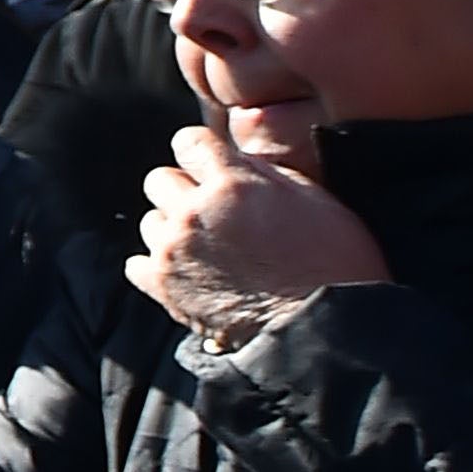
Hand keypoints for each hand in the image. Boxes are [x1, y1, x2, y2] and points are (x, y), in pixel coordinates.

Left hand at [130, 112, 389, 345]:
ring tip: (210, 252)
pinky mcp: (165, 287)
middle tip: (214, 214)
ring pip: (151, 223)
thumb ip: (261, 171)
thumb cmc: (335, 261)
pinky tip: (188, 274)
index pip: (187, 142)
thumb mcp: (312, 197)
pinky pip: (137, 265)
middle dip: (184, 192)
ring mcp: (175, 251)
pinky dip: (157, 269)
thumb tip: (232, 158)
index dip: (202, 155)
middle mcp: (194, 212)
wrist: (331, 328)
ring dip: (174, 232)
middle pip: (159, 180)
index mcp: (231, 183)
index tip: (212, 168)